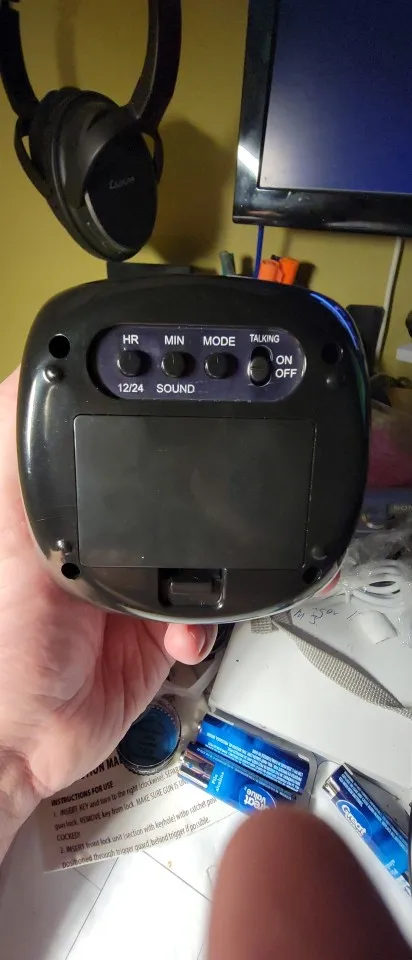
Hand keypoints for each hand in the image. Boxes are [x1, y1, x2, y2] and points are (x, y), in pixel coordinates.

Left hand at [0, 370, 215, 837]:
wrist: (25, 744)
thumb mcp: (3, 530)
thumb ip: (19, 457)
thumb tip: (29, 378)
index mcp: (54, 504)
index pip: (106, 441)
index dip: (142, 421)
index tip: (176, 400)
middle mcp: (94, 536)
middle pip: (166, 491)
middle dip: (201, 493)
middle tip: (227, 485)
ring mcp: (129, 582)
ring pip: (200, 549)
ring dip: (219, 560)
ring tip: (226, 562)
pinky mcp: (156, 628)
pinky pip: (206, 611)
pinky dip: (206, 622)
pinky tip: (181, 636)